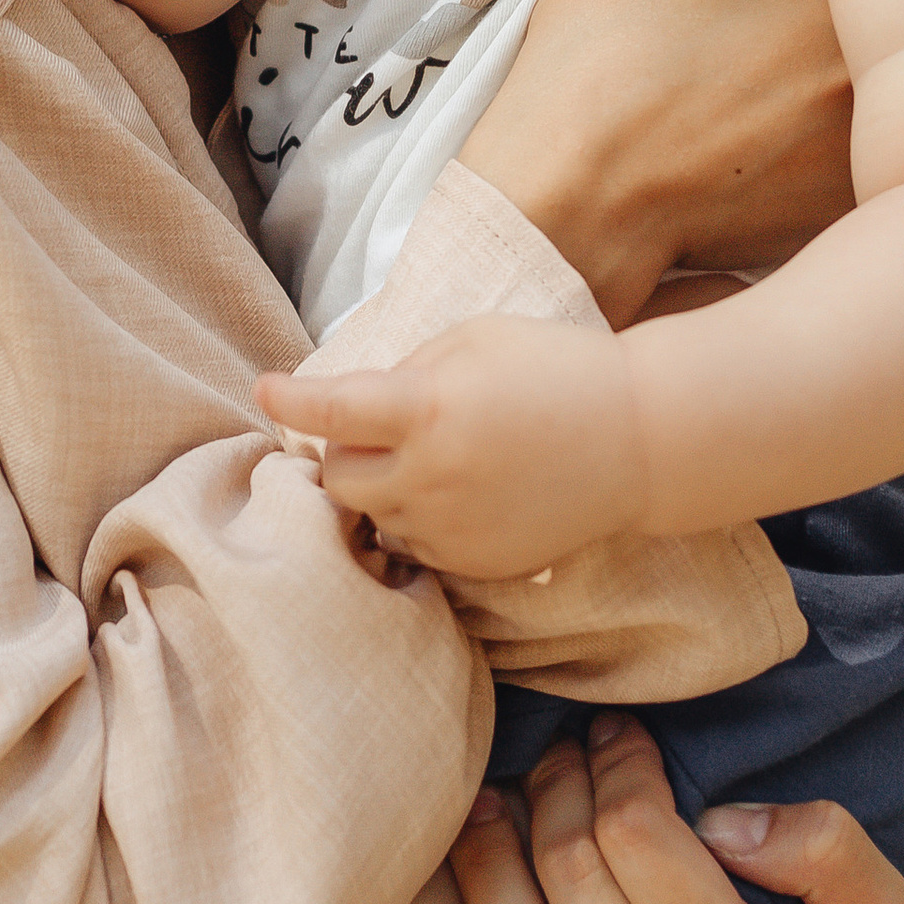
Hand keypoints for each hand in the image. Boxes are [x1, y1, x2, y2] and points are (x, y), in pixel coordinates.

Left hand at [258, 315, 648, 580]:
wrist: (640, 439)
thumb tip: (356, 403)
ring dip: (384, 488)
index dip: (289, 398)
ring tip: (437, 458)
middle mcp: (430, 477)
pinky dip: (422, 520)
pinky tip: (467, 491)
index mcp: (427, 410)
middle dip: (347, 452)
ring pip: (375, 517)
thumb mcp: (476, 340)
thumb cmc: (558, 369)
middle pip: (337, 478)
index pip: (331, 410)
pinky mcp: (476, 564)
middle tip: (383, 429)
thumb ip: (407, 371)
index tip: (264, 388)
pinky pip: (417, 546)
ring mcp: (452, 528)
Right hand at [457, 0, 853, 324]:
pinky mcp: (845, 219)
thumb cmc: (608, 56)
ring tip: (798, 46)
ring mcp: (875, 160)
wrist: (565, 208)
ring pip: (896, 89)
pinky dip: (842, 136)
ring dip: (871, 65)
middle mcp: (891, 84)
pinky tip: (788, 119)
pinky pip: (871, 161)